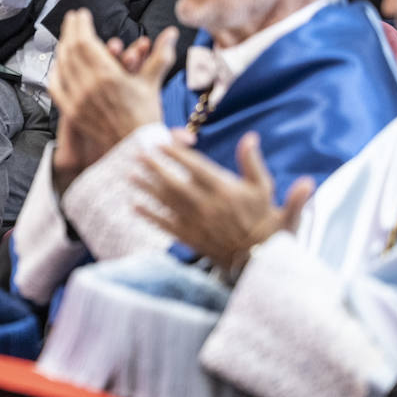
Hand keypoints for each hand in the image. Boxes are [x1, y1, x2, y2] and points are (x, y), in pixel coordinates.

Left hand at [48, 10, 175, 189]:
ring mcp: (77, 100)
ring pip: (62, 66)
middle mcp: (89, 86)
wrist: (137, 147)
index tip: (82, 14)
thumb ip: (161, 54)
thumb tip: (172, 31)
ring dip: (63, 48)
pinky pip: (56, 87)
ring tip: (67, 37)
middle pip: (70, 50)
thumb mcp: (152, 82)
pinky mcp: (72, 112)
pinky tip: (57, 64)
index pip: (85, 41)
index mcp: (108, 76)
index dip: (81, 25)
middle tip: (72, 18)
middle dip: (70, 30)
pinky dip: (55, 73)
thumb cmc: (146, 116)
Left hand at [132, 131, 313, 272]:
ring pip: (167, 202)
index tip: (161, 143)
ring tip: (130, 175)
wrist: (262, 260)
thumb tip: (250, 136)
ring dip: (147, 188)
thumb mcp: (264, 189)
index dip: (176, 153)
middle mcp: (207, 205)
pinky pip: (166, 225)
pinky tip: (134, 206)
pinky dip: (149, 215)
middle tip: (138, 155)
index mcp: (224, 190)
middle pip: (174, 182)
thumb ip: (253, 162)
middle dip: (155, 168)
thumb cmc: (266, 220)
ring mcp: (197, 223)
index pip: (195, 167)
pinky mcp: (191, 238)